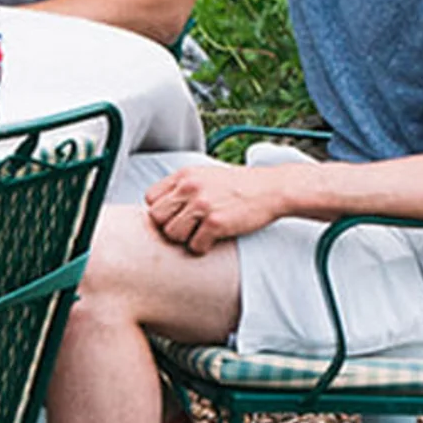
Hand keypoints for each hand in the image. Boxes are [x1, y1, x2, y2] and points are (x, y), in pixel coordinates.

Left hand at [143, 158, 283, 254]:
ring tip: (201, 233)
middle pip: (157, 218)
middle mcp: (190, 188)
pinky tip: (213, 239)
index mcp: (185, 175)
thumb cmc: (239, 185)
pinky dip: (202, 247)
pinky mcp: (216, 223)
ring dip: (185, 239)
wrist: (271, 189)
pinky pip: (195, 245)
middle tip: (187, 228)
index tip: (176, 216)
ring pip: (172, 234)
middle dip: (169, 226)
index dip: (161, 211)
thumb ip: (183, 187)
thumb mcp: (206, 175)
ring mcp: (202, 205)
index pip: (151, 198)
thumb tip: (160, 208)